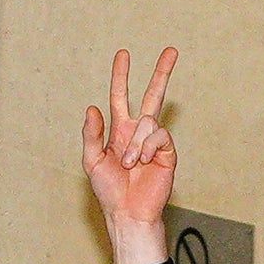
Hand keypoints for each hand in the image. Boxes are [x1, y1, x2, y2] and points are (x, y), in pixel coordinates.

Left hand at [82, 45, 179, 263]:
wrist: (127, 213)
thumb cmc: (109, 191)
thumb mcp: (92, 160)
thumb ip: (92, 134)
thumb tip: (92, 107)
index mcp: (119, 130)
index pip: (120, 96)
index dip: (121, 76)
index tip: (123, 54)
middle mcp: (138, 132)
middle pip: (152, 95)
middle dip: (161, 72)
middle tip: (171, 50)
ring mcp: (154, 142)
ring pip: (148, 121)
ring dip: (135, 143)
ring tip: (129, 164)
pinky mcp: (168, 153)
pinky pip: (159, 136)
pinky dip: (147, 147)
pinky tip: (143, 162)